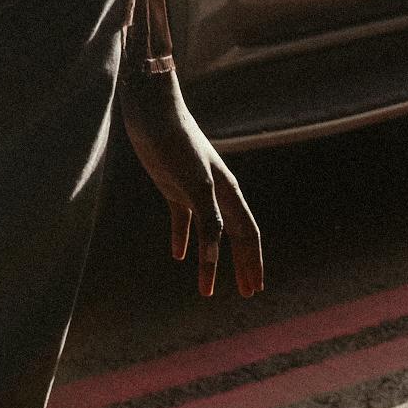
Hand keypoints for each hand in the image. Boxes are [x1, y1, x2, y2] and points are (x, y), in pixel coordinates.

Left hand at [120, 72, 264, 299]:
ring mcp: (196, 192)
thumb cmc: (176, 143)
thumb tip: (216, 248)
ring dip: (212, 261)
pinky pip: (183, 221)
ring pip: (211, 234)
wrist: (152, 113)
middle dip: (244, 266)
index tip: (255, 290)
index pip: (248, 234)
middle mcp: (217, 194)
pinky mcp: (173, 189)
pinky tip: (178, 257)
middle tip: (249, 294)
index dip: (253, 263)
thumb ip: (207, 216)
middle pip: (237, 237)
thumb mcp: (195, 183)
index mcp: (228, 192)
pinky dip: (183, 239)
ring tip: (208, 289)